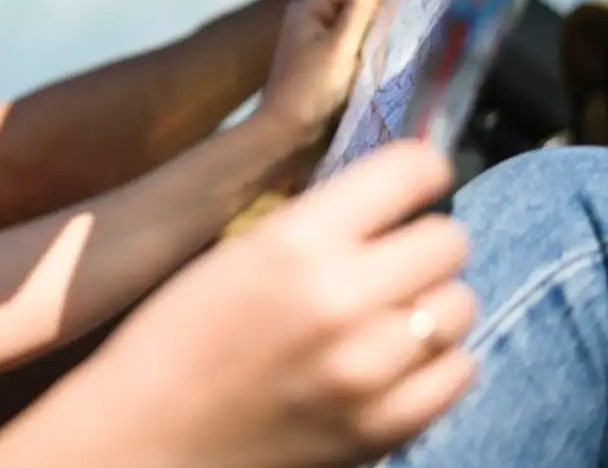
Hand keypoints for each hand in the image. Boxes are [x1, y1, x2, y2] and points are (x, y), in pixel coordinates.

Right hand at [98, 140, 473, 467]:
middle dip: (423, 239)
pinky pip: (458, 372)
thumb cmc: (174, 336)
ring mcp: (369, 370)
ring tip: (389, 311)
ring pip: (461, 305)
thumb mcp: (233, 252)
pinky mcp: (383, 428)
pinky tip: (394, 360)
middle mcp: (342, 298)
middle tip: (391, 255)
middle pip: (449, 240)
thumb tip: (387, 199)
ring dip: (431, 301)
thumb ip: (313, 224)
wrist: (145, 437)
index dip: (418, 171)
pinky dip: (434, 361)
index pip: (413, 171)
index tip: (412, 181)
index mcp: (295, 241)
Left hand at [259, 0, 387, 147]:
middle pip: (353, 4)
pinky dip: (361, 52)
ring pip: (354, 27)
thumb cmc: (312, 86)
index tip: (404, 7)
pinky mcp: (321, 58)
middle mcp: (309, 17)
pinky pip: (348, 45)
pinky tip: (373, 63)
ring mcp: (314, 39)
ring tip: (386, 50)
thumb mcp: (341, 46)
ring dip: (370, 37)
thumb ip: (361, 9)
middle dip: (375, 18)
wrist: (286, 129)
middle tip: (396, 33)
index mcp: (308, 7)